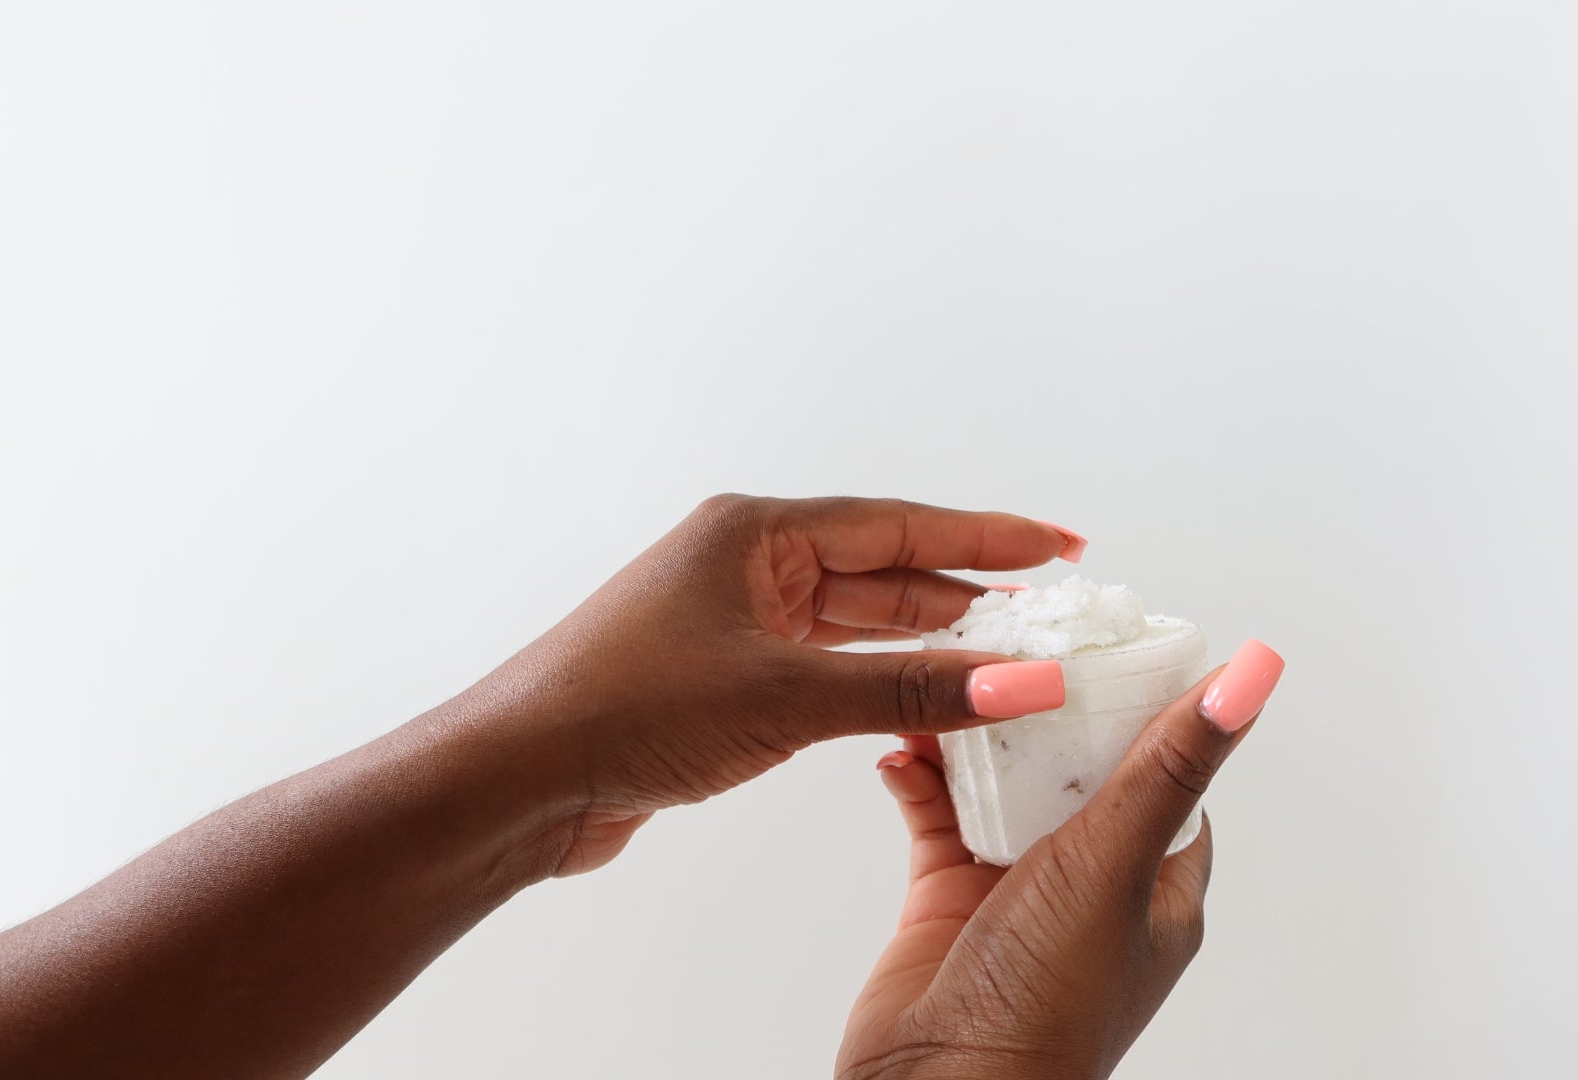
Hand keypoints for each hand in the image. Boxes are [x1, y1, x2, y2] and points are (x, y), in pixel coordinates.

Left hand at [445, 494, 1081, 875]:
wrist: (518, 779)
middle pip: (880, 571)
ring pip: (852, 626)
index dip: (986, 536)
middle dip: (964, 596)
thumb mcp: (784, 695)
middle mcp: (742, 567)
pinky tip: (919, 706)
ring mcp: (727, 624)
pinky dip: (874, 686)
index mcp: (752, 534)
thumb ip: (908, 688)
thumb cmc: (621, 711)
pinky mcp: (717, 682)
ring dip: (922, 646)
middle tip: (1048, 619)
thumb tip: (1020, 680)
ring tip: (1004, 664)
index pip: (898, 524)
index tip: (1058, 546)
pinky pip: (821, 671)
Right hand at [835, 642, 1282, 1079]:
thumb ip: (1168, 765)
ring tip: (948, 680)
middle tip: (1017, 641)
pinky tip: (904, 749)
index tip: (1112, 642)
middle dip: (1045, 707)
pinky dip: (920, 779)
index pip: (1166, 771)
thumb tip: (1253, 678)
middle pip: (1075, 767)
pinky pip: (937, 817)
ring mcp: (1017, 889)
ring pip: (1001, 785)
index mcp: (1158, 884)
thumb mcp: (1117, 861)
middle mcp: (1092, 884)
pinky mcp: (948, 898)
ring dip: (974, 736)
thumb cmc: (1048, 1003)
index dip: (1143, 705)